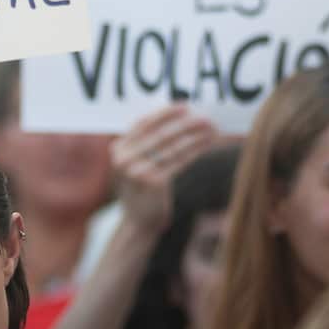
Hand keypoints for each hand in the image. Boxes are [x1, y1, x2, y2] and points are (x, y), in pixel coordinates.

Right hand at [111, 104, 217, 234]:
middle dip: (185, 124)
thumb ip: (145, 143)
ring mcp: (138, 172)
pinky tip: (206, 144)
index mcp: (117, 149)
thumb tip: (177, 116)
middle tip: (204, 117)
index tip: (184, 106)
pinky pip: (178, 162)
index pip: (142, 124)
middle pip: (159, 134)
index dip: (164, 114)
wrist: (139, 221)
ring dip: (194, 136)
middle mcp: (124, 159)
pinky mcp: (154, 183)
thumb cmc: (141, 187)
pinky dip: (195, 151)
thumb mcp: (135, 163)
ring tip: (211, 129)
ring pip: (172, 147)